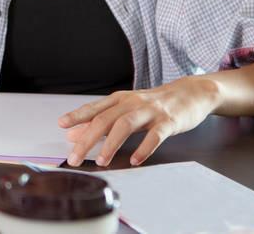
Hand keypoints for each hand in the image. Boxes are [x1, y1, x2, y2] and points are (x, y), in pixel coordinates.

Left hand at [58, 77, 220, 166]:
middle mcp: (132, 103)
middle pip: (104, 119)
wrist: (191, 93)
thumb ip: (102, 120)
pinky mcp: (168, 121)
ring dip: (111, 144)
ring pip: (125, 125)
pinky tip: (135, 160)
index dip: (77, 116)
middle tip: (75, 158)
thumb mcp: (127, 109)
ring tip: (101, 161)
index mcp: (120, 99)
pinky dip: (143, 148)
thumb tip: (74, 134)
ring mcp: (150, 111)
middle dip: (87, 139)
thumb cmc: (155, 104)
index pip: (94, 108)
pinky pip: (155, 135)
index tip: (61, 125)